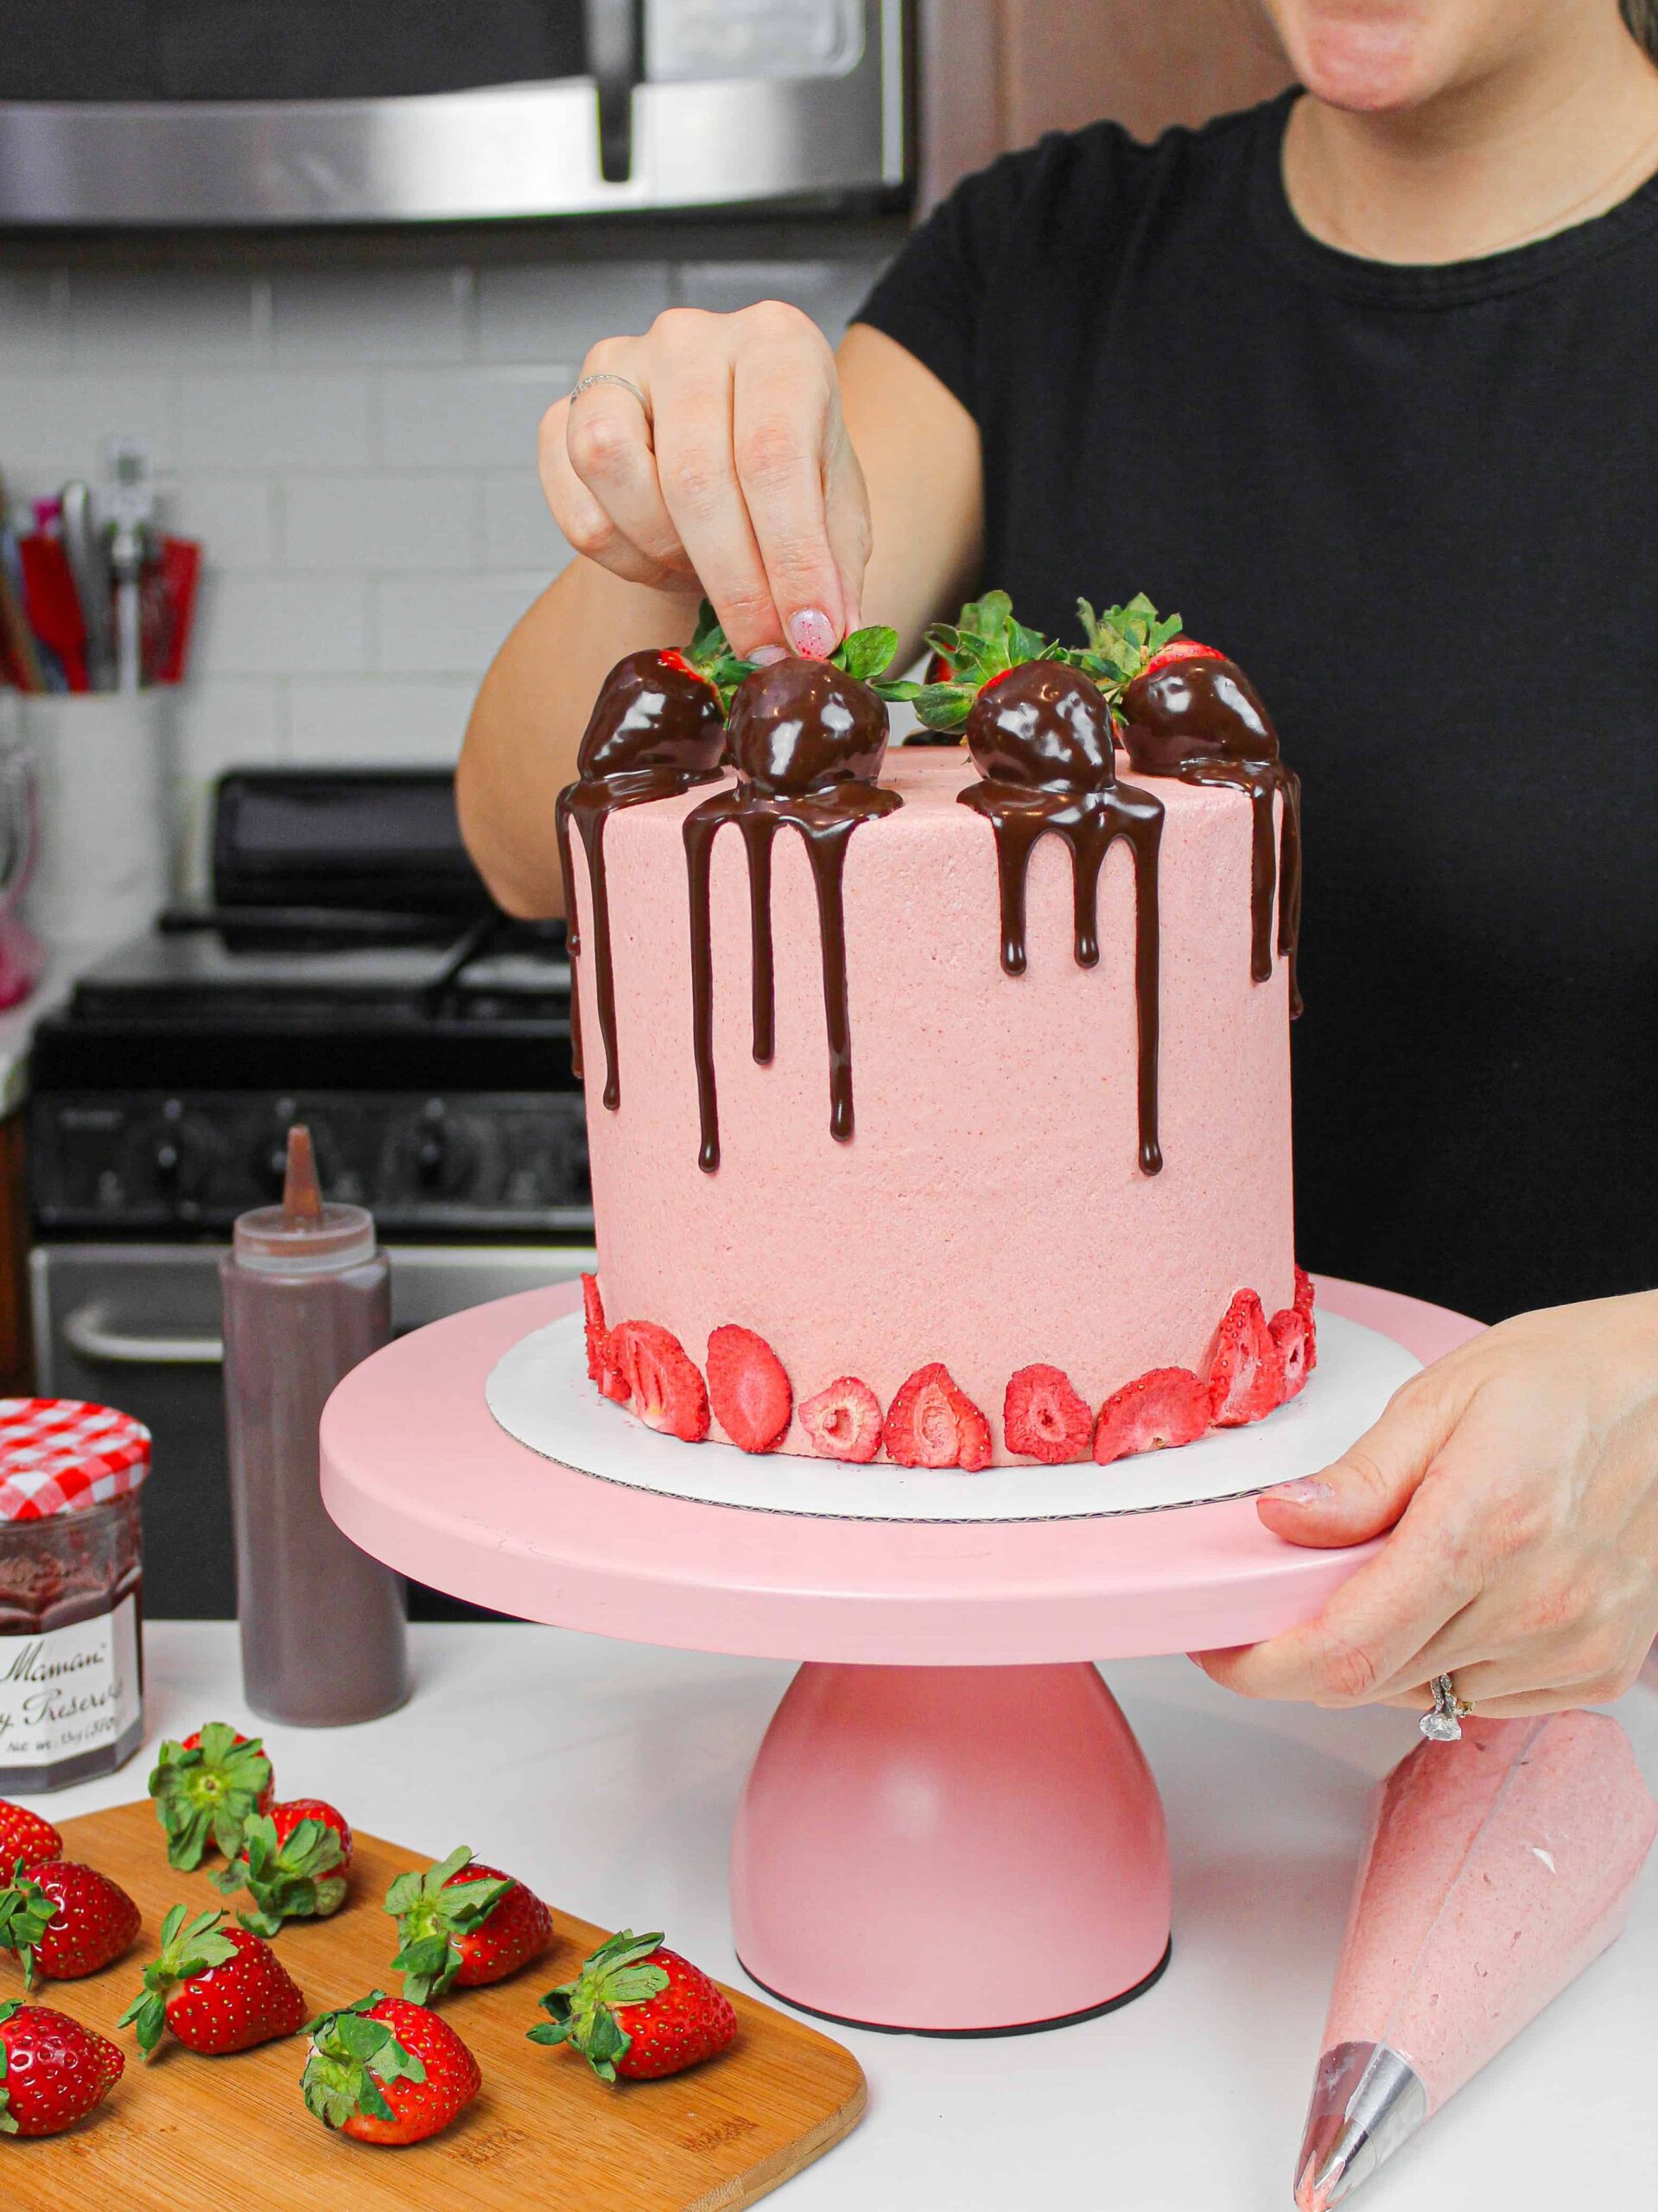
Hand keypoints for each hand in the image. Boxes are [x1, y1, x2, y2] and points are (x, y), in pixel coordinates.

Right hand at [538, 304, 870, 660]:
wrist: (726, 441)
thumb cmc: (787, 465)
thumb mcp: (834, 509)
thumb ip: (834, 568)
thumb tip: (827, 640)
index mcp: (776, 343)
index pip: (774, 454)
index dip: (790, 560)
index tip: (807, 638)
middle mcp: (691, 338)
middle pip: (695, 475)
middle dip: (734, 584)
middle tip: (761, 647)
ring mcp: (617, 366)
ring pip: (611, 469)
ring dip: (663, 552)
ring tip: (703, 572)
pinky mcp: (562, 410)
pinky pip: (574, 505)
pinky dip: (620, 556)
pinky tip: (661, 557)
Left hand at [1195, 1293, 1657, 1717]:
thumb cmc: (1572, 1378)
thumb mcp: (1442, 1395)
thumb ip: (1358, 1477)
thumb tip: (1281, 1523)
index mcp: (1482, 1528)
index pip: (1345, 1648)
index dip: (1263, 1667)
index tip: (1220, 1651)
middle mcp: (1534, 1604)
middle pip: (1373, 1680)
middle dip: (1307, 1650)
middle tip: (1285, 1595)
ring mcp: (1573, 1646)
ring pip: (1426, 1693)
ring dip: (1381, 1654)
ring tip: (1395, 1569)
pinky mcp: (1598, 1669)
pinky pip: (1486, 1697)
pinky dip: (1447, 1661)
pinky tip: (1457, 1595)